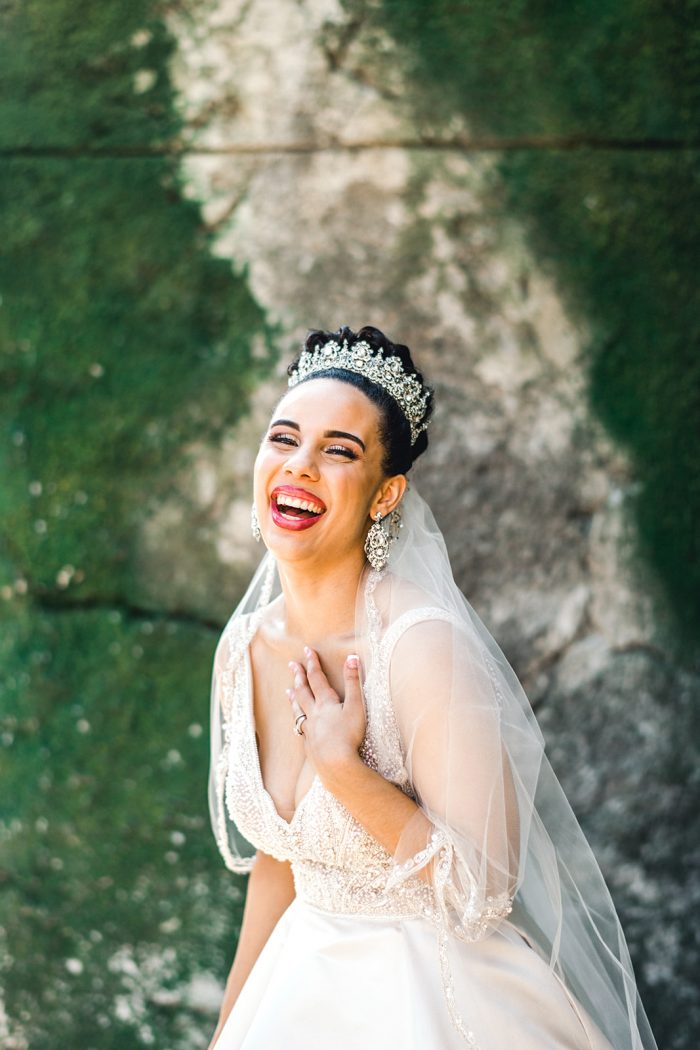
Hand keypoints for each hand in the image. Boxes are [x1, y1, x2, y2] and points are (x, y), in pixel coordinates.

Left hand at [287, 647, 365, 782]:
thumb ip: (353, 682)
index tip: (307, 650)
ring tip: (288, 691)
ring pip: (299, 710)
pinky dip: (299, 722)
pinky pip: (301, 729)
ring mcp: (310, 730)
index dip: (312, 663)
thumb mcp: (356, 706)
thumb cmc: (349, 735)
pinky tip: (299, 724)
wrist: (336, 764)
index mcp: (325, 703)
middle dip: (298, 676)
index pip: (317, 678)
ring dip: (294, 698)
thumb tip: (352, 657)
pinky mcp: (309, 746)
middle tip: (292, 665)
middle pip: (303, 692)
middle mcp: (314, 714)